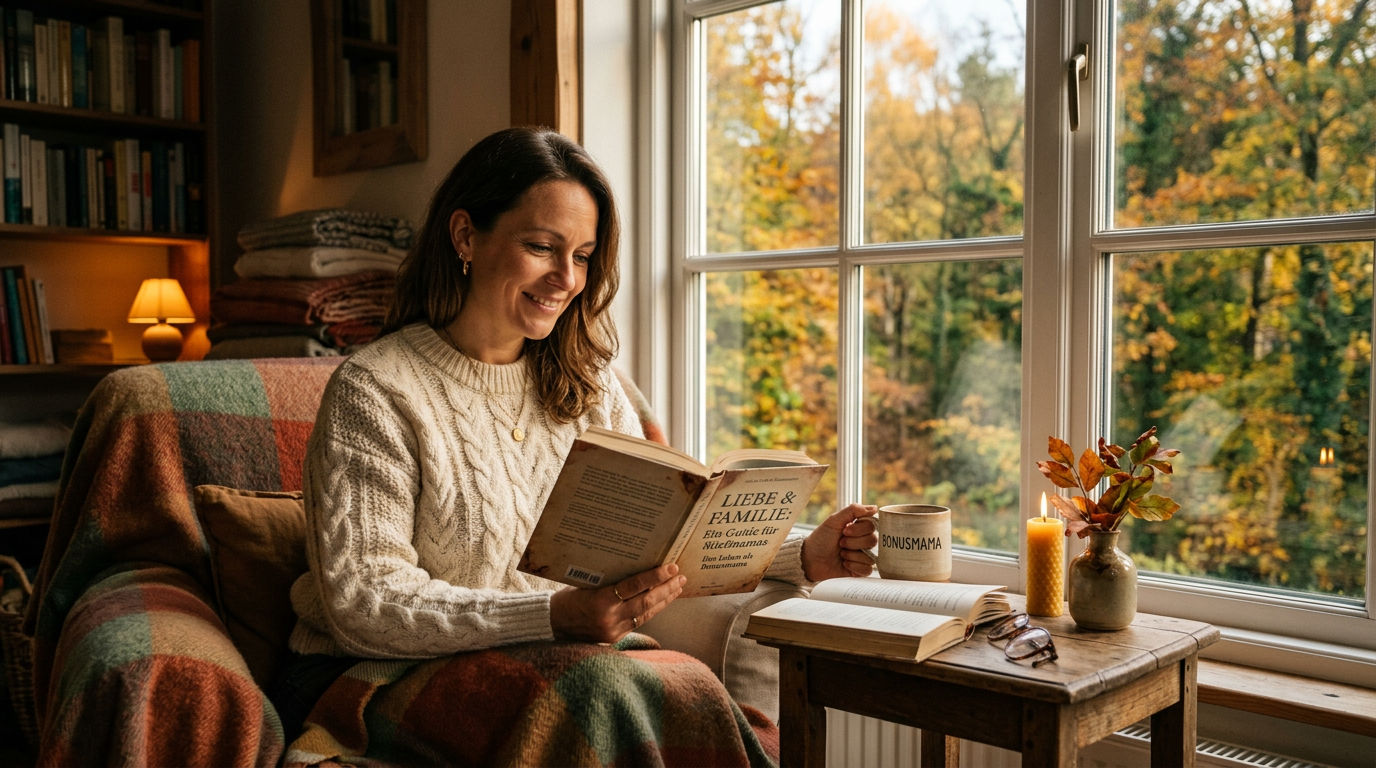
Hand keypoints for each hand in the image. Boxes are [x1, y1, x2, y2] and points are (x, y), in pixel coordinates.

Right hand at [549, 563, 685, 643]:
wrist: (551, 624)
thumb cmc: (567, 598)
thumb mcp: (586, 583)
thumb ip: (610, 580)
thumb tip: (639, 565)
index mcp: (600, 601)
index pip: (635, 587)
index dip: (655, 577)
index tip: (671, 567)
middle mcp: (609, 618)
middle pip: (646, 602)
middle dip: (666, 589)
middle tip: (680, 576)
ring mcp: (613, 631)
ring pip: (646, 614)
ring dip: (664, 600)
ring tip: (678, 587)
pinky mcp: (614, 638)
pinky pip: (638, 622)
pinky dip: (652, 610)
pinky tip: (662, 601)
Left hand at [801, 503, 878, 581]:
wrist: (811, 559)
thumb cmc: (821, 539)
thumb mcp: (834, 520)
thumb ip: (853, 510)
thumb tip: (874, 508)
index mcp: (859, 527)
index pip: (872, 525)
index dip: (859, 529)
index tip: (844, 530)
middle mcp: (863, 541)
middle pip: (873, 540)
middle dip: (853, 542)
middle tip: (840, 543)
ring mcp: (863, 556)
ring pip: (870, 556)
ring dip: (852, 555)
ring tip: (841, 554)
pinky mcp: (861, 570)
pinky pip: (867, 569)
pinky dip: (854, 566)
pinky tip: (845, 564)